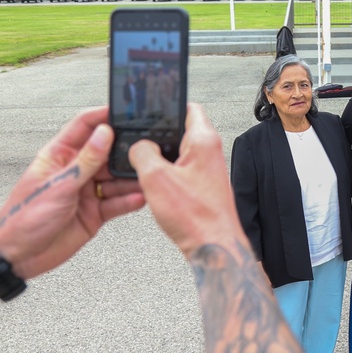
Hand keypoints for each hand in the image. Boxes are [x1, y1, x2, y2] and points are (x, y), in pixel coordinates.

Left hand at [0, 107, 144, 278]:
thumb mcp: (58, 185)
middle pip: (106, 152)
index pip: (84, 127)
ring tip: (146, 176)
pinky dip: (129, 200)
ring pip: (116, 179)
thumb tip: (104, 133)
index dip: (104, 116)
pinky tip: (140, 197)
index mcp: (59, 156)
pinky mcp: (95, 212)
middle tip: (146, 148)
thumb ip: (85, 161)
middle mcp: (75, 171)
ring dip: (131, 178)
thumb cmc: (24, 217)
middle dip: (125, 149)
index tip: (125, 111)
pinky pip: (117, 202)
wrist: (18, 255)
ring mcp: (86, 191)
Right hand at [129, 103, 246, 257]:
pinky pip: (180, 170)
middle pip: (180, 129)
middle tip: (140, 140)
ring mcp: (207, 168)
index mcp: (204, 140)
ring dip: (161, 157)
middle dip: (159, 133)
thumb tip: (138, 146)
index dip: (166, 104)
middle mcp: (209, 151)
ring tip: (145, 166)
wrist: (213, 247)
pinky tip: (155, 185)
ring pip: (179, 151)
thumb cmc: (196, 217)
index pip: (188, 106)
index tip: (149, 108)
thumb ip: (142, 152)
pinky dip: (166, 173)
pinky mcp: (203, 185)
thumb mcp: (156, 178)